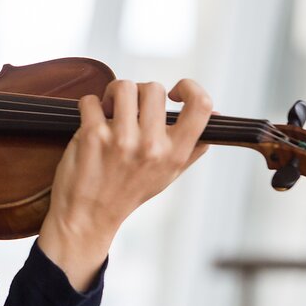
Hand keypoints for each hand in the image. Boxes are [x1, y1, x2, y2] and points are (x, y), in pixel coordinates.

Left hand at [38, 79, 211, 290]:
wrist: (88, 217)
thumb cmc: (128, 193)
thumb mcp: (169, 174)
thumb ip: (193, 145)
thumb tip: (217, 114)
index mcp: (175, 154)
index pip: (201, 106)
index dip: (190, 88)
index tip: (175, 92)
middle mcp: (152, 146)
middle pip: (154, 88)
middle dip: (138, 92)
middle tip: (128, 108)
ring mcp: (122, 140)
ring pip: (122, 87)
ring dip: (112, 94)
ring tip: (108, 110)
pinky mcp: (93, 136)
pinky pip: (90, 100)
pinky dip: (88, 106)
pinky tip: (90, 121)